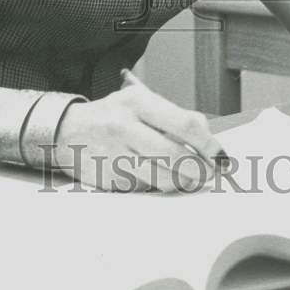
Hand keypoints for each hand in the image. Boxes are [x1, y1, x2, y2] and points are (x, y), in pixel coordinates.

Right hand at [54, 83, 227, 191]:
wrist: (68, 132)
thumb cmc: (114, 116)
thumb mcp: (141, 103)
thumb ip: (173, 116)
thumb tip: (208, 137)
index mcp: (138, 101)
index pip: (185, 124)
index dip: (209, 143)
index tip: (221, 156)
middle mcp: (125, 126)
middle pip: (177, 155)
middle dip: (200, 169)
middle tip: (209, 173)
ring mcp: (115, 154)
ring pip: (164, 177)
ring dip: (183, 182)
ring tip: (187, 177)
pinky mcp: (109, 179)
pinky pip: (146, 188)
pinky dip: (157, 186)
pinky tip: (154, 176)